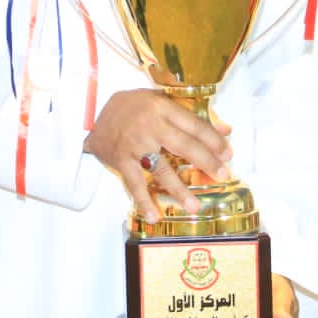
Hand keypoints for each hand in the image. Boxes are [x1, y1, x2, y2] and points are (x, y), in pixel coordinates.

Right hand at [84, 90, 231, 226]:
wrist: (89, 113)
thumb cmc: (130, 107)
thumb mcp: (160, 101)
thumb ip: (191, 115)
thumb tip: (226, 130)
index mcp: (161, 107)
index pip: (194, 125)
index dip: (213, 140)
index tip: (228, 154)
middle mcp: (149, 125)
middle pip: (184, 145)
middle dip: (206, 161)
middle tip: (222, 175)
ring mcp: (134, 144)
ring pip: (162, 169)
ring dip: (179, 189)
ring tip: (194, 205)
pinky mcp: (120, 159)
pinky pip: (135, 183)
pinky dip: (143, 201)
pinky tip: (154, 216)